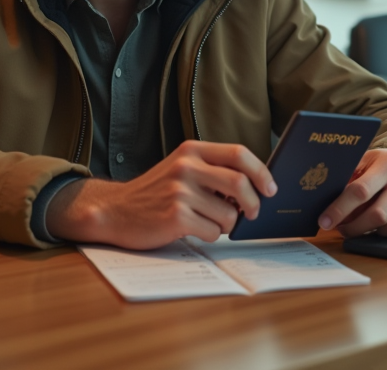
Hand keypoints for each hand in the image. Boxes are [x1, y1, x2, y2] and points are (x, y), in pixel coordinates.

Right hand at [45, 141, 277, 249]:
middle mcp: (186, 166)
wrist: (116, 210)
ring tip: (208, 221)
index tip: (271, 188)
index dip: (261, 172)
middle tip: (253, 213)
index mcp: (192, 150)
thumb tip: (256, 187)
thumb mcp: (182, 168)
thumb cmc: (156, 192)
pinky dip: (210, 235)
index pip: (239, 154)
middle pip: (240, 183)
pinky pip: (212, 232)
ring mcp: (180, 192)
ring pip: (229, 214)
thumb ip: (213, 171)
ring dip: (226, 224)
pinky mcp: (175, 217)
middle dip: (253, 203)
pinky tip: (193, 229)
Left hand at [317, 149, 386, 237]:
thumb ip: (348, 178)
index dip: (340, 208)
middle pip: (376, 213)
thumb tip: (322, 199)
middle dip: (352, 225)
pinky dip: (379, 233)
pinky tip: (371, 226)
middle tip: (338, 228)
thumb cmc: (379, 167)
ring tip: (352, 227)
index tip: (324, 221)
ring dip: (364, 231)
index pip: (361, 189)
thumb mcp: (364, 164)